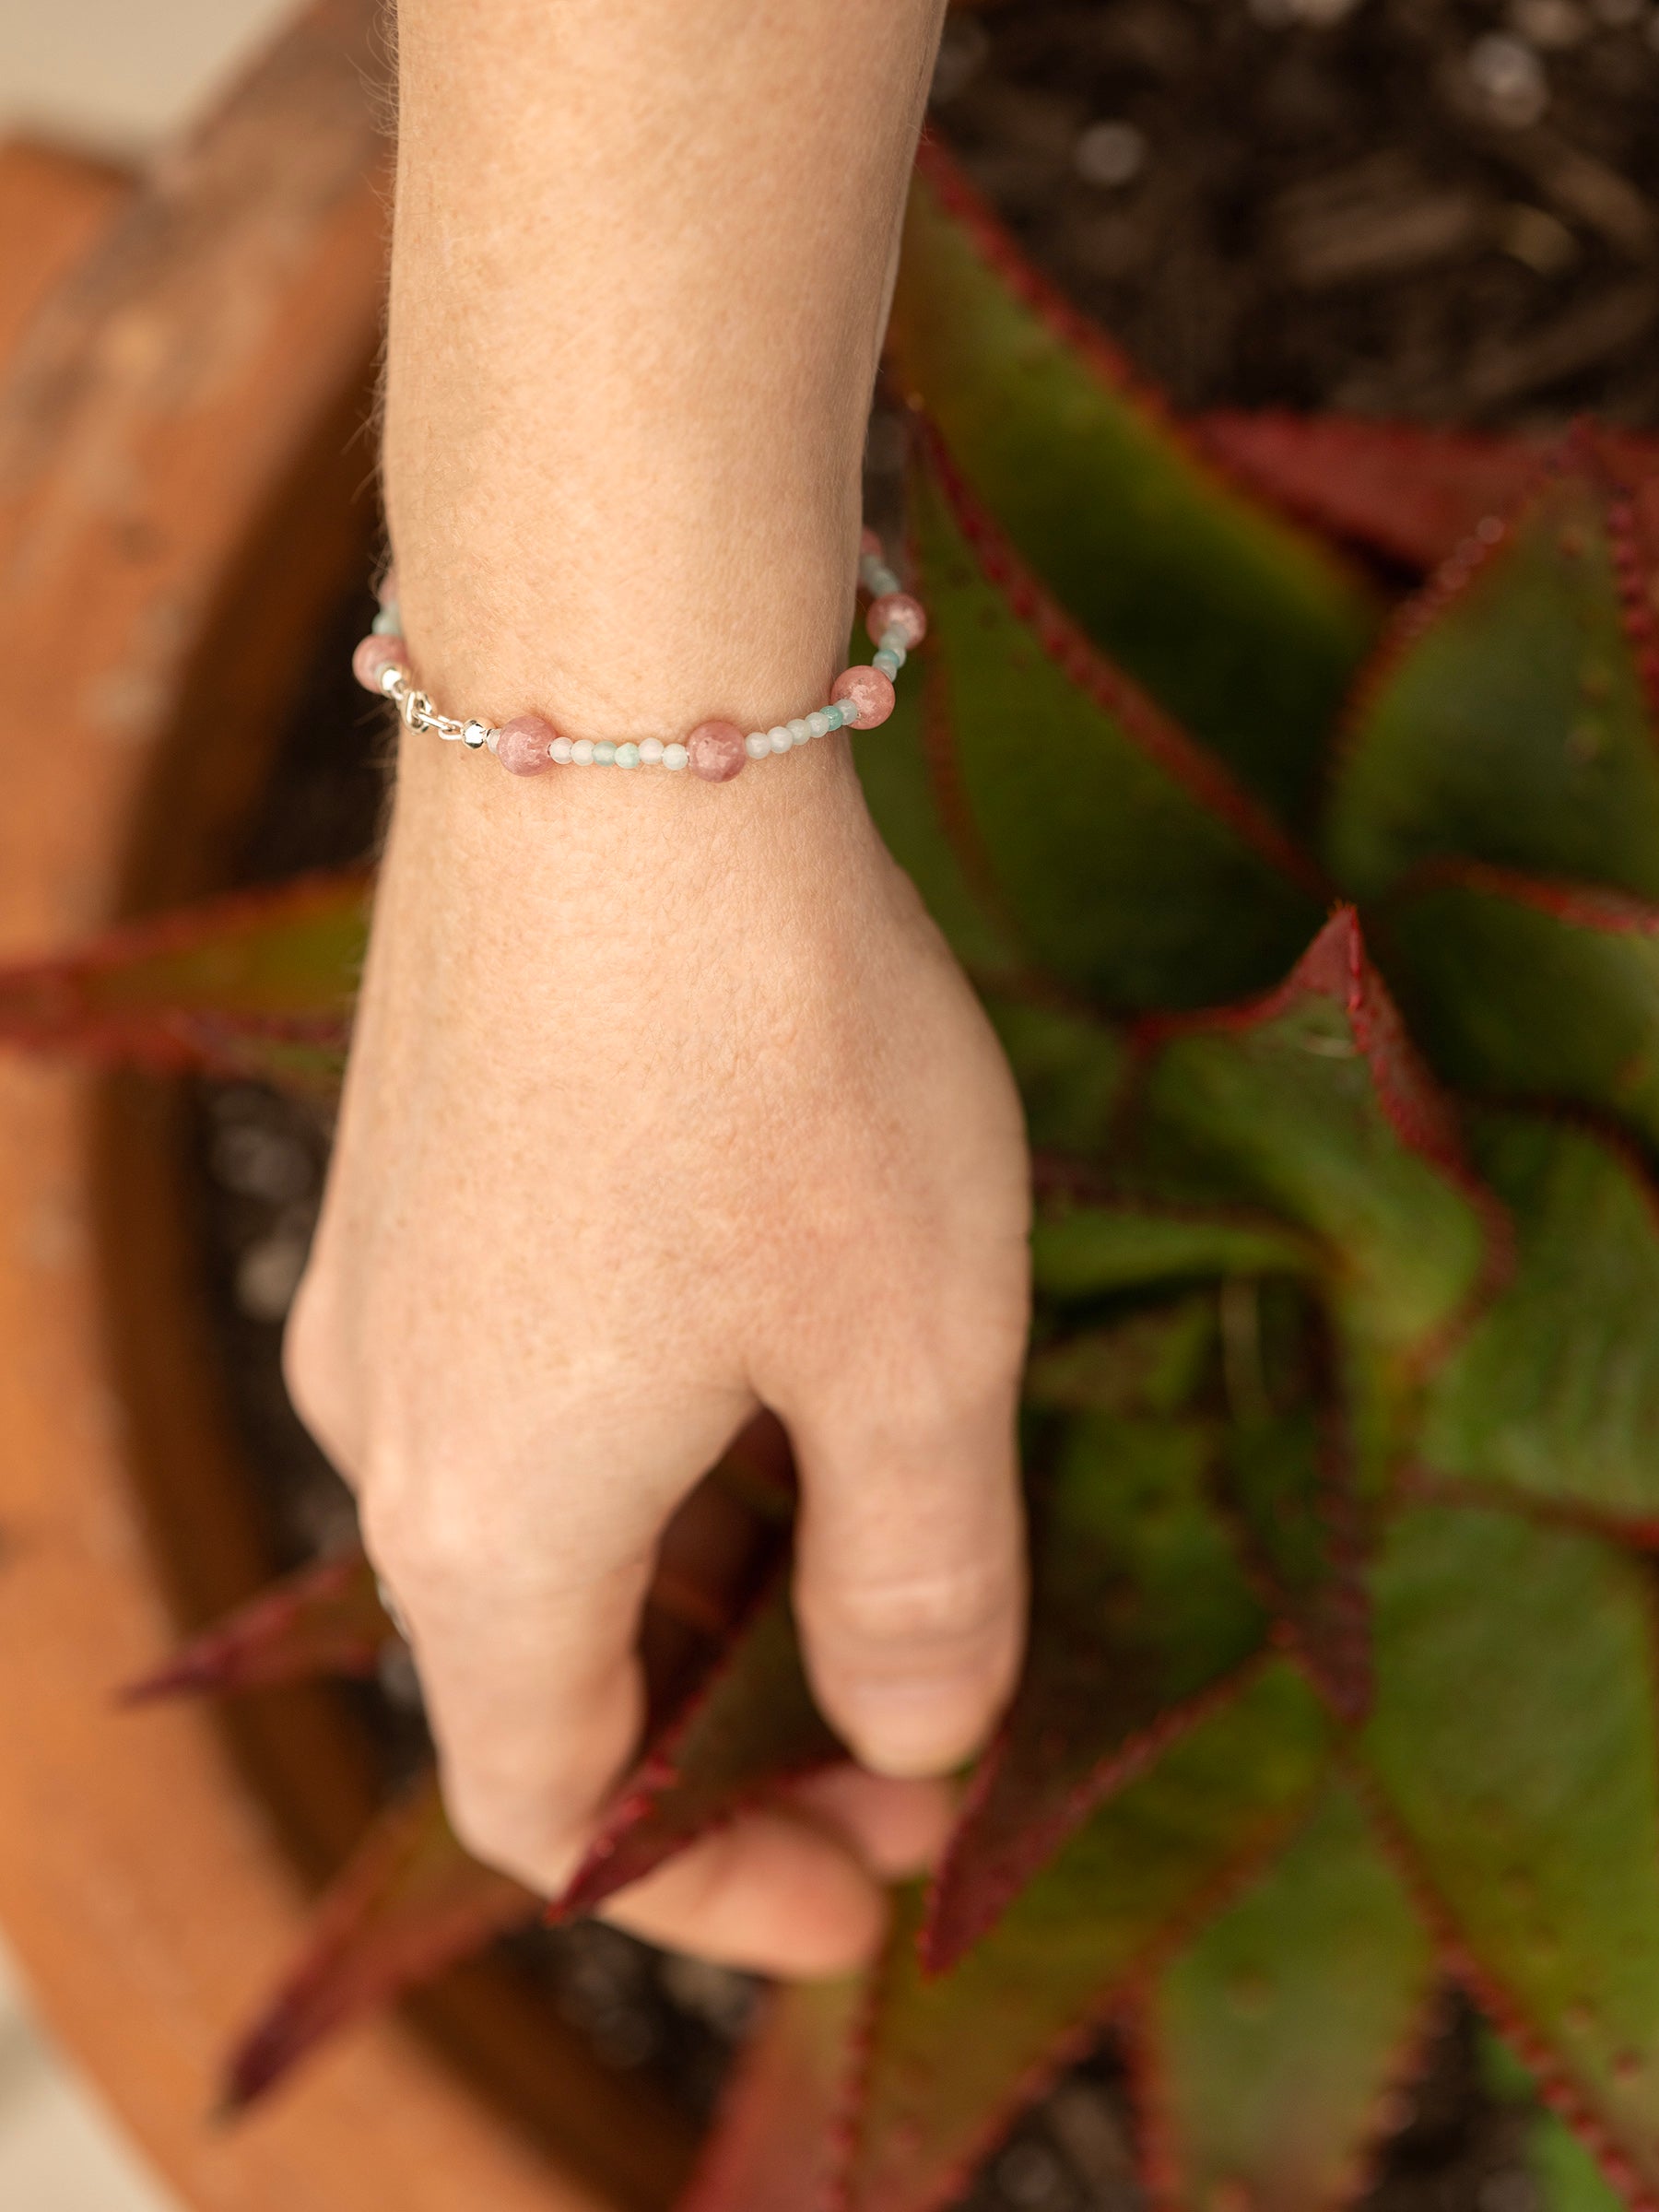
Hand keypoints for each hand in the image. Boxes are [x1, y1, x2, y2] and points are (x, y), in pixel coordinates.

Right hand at [284, 733, 1030, 1973]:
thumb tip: (912, 1730)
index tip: (872, 1881)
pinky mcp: (419, 1165)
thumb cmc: (775, 1069)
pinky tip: (778, 1357)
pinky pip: (526, 1374)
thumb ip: (918, 1581)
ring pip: (541, 1508)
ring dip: (702, 1564)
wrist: (615, 743)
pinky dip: (655, 1435)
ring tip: (872, 1533)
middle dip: (729, 1723)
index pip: (554, 1808)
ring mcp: (388, 1285)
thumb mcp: (908, 1359)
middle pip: (547, 1661)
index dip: (713, 1889)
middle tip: (911, 1716)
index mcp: (485, 1534)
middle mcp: (384, 1427)